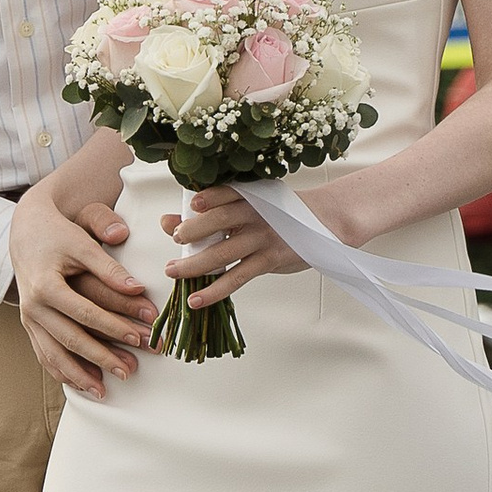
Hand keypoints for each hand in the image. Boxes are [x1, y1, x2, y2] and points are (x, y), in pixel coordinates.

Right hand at [10, 171, 153, 400]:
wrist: (25, 231)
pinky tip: (81, 385)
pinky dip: (61, 372)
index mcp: (45, 286)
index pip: (85, 313)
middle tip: (129, 371)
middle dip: (101, 358)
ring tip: (103, 392)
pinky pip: (44, 354)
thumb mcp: (83, 243)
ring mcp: (28, 319)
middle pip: (70, 339)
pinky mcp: (29, 325)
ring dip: (78, 376)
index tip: (138, 338)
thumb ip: (109, 266)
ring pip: (53, 355)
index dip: (113, 327)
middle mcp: (33, 306)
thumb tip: (137, 287)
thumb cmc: (59, 234)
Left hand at [161, 177, 339, 306]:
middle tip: (177, 238)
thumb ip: (211, 213)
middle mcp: (255, 214)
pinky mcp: (268, 260)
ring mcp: (262, 238)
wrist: (324, 222)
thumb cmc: (279, 214)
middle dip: (194, 230)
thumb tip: (167, 221)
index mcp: (250, 195)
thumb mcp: (251, 205)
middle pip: (220, 219)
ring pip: (223, 252)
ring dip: (195, 264)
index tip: (190, 204)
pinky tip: (196, 299)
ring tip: (172, 272)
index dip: (207, 198)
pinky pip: (236, 277)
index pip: (226, 192)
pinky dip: (214, 290)